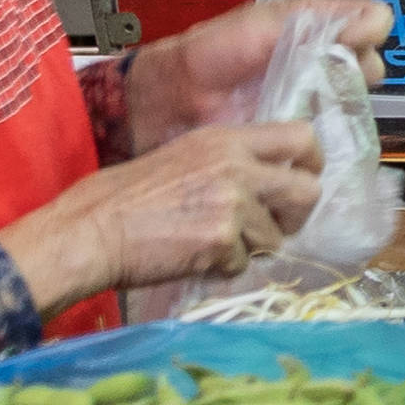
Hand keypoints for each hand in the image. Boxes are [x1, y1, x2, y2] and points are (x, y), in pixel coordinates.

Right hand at [6, 121, 324, 311]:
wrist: (92, 229)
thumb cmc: (127, 196)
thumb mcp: (184, 156)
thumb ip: (230, 162)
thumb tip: (270, 181)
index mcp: (226, 140)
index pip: (300, 136)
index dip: (312, 163)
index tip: (305, 178)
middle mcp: (236, 167)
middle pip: (308, 191)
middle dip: (298, 216)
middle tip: (275, 227)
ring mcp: (232, 205)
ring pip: (274, 238)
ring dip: (249, 248)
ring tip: (210, 244)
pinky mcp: (222, 242)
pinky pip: (242, 265)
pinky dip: (222, 269)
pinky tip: (191, 257)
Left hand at [121, 0, 384, 140]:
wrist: (174, 101)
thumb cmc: (214, 54)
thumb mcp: (268, 24)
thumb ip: (323, 19)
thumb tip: (381, 18)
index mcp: (313, 35)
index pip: (363, 36)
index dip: (364, 43)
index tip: (357, 51)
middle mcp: (317, 71)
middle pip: (364, 75)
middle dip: (360, 79)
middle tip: (341, 84)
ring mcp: (309, 108)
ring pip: (353, 110)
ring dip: (349, 113)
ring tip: (330, 112)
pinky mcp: (298, 142)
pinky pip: (331, 143)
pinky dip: (335, 142)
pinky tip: (330, 140)